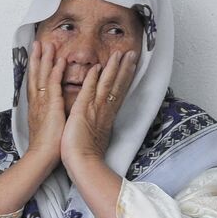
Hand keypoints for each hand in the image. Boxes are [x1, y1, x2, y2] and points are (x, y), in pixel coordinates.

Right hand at [24, 41, 65, 169]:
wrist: (41, 157)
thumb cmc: (47, 146)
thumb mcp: (48, 125)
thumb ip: (50, 113)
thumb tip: (55, 108)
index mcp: (37, 107)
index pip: (35, 83)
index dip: (36, 68)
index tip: (37, 55)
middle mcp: (37, 102)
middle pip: (35, 75)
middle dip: (36, 58)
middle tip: (37, 43)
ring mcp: (42, 103)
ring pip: (42, 76)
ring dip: (44, 59)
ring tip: (47, 44)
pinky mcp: (50, 107)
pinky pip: (52, 85)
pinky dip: (55, 72)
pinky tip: (59, 61)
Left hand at [62, 49, 137, 169]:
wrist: (83, 164)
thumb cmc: (87, 155)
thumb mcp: (97, 135)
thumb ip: (100, 125)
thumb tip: (102, 122)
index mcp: (107, 116)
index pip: (119, 92)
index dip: (125, 78)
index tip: (130, 65)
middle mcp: (105, 110)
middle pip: (118, 85)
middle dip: (126, 68)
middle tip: (132, 53)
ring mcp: (96, 110)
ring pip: (107, 84)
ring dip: (114, 68)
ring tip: (120, 54)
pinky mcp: (83, 111)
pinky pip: (90, 91)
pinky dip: (94, 78)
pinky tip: (98, 66)